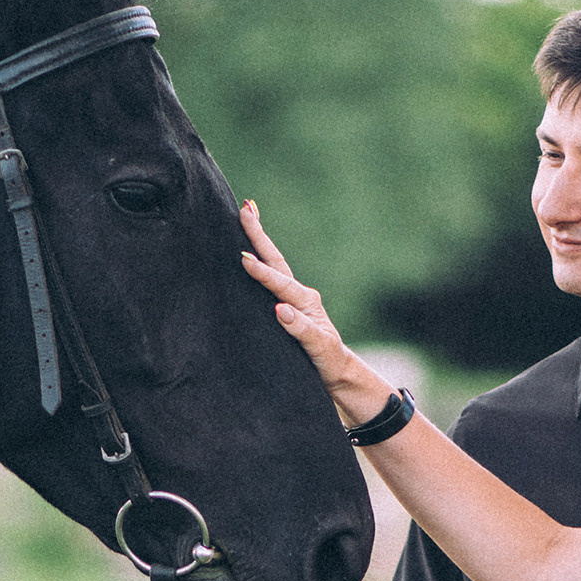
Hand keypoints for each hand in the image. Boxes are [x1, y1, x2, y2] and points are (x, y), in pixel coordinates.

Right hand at [238, 201, 391, 428]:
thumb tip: (280, 309)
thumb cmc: (328, 361)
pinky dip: (259, 260)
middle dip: (259, 234)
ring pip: (273, 264)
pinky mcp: (286, 306)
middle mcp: (300, 295)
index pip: (279, 283)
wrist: (336, 372)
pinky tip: (248, 250)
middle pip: (276, 259)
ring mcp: (293, 298)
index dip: (261, 272)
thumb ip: (300, 329)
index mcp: (306, 302)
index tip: (243, 258)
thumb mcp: (318, 348)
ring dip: (258, 240)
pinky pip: (270, 278)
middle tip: (244, 208)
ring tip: (246, 215)